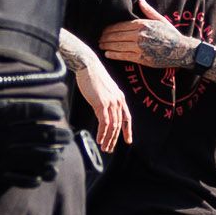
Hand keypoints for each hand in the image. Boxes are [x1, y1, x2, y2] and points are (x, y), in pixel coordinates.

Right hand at [61, 33, 131, 150]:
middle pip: (119, 125)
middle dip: (114, 139)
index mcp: (120, 97)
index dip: (128, 130)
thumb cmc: (92, 76)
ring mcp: (111, 102)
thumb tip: (102, 110)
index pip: (127, 117)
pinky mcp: (101, 103)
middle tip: (109, 148)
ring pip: (112, 126)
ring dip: (108, 138)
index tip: (128, 140)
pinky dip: (102, 133)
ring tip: (104, 147)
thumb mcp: (104, 89)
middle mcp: (118, 101)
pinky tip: (99, 139)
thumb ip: (106, 100)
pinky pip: (104, 123)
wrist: (88, 66)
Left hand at [96, 0, 190, 68]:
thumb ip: (148, 11)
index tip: (103, 30)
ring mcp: (140, 47)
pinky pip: (124, 56)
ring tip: (100, 45)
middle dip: (106, 37)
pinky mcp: (142, 59)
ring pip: (118, 45)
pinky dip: (114, 55)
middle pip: (117, 35)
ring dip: (107, 45)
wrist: (181, 50)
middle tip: (98, 38)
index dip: (110, 28)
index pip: (121, 25)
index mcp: (143, 24)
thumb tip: (140, 0)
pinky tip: (108, 54)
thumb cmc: (170, 34)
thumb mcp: (160, 20)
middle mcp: (140, 35)